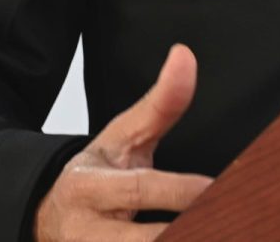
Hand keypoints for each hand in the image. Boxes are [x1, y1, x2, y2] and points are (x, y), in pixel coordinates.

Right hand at [34, 43, 212, 240]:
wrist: (47, 217)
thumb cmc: (93, 177)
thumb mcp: (120, 137)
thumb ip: (158, 104)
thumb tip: (184, 56)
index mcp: (91, 188)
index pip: (141, 189)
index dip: (182, 191)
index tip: (220, 186)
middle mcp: (92, 233)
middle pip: (144, 240)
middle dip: (189, 231)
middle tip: (232, 221)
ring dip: (190, 239)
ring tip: (231, 230)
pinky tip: (214, 236)